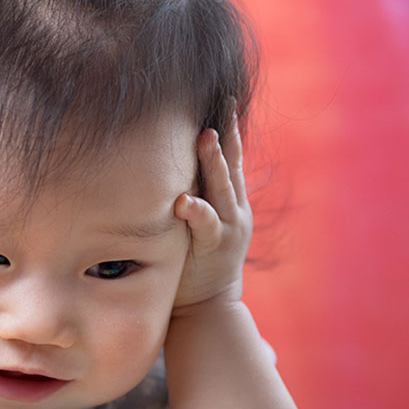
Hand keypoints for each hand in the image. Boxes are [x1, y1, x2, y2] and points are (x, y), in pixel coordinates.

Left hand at [172, 113, 251, 312]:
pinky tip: (183, 200)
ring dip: (213, 162)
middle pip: (231, 166)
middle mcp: (234, 210)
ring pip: (221, 189)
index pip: (230, 160)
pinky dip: (196, 211)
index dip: (229, 130)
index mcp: (230, 202)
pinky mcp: (216, 248)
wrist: (209, 307)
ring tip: (204, 137)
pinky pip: (206, 225)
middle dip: (226, 134)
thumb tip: (173, 171)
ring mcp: (228, 228)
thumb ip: (194, 199)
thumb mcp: (197, 225)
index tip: (224, 100)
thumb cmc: (194, 264)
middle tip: (223, 104)